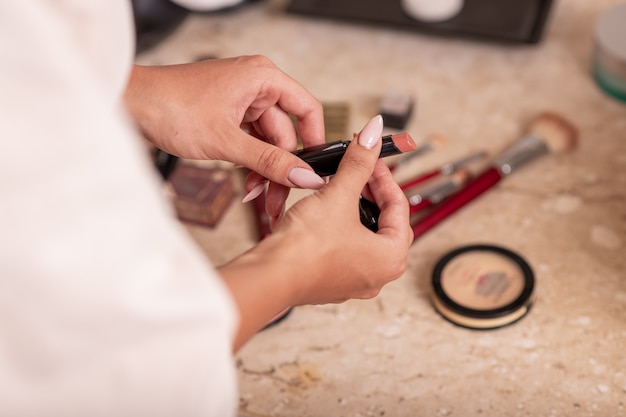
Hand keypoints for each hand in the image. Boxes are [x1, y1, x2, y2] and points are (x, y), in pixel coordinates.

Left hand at [124, 55, 326, 221]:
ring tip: (257, 195)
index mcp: (262, 77)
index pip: (306, 108)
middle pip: (285, 133)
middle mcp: (255, 86)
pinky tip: (246, 184)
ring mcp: (240, 102)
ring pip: (266, 143)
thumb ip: (269, 160)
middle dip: (281, 168)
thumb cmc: (168, 105)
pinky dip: (249, 164)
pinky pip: (250, 143)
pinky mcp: (227, 116)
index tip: (315, 170)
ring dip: (263, 171)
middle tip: (278, 198)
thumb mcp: (226, 140)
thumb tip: (303, 175)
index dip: (315, 140)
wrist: (128, 106)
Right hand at [218, 115, 412, 348]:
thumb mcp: (337, 195)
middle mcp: (378, 275)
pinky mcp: (331, 281)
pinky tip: (325, 209)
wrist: (270, 276)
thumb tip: (372, 134)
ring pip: (363, 233)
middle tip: (359, 169)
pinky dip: (339, 225)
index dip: (383, 174)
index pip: (399, 205)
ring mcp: (354, 281)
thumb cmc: (306, 248)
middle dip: (371, 192)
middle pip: (385, 221)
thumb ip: (358, 163)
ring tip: (341, 186)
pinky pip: (344, 247)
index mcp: (391, 258)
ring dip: (355, 208)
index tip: (370, 157)